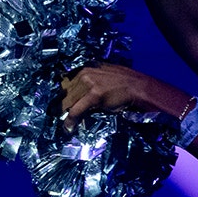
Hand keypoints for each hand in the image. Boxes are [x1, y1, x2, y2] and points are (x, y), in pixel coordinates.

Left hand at [60, 63, 184, 132]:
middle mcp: (85, 73)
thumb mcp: (103, 75)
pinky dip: (70, 121)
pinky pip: (75, 111)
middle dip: (61, 105)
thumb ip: (89, 80)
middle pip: (64, 92)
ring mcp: (89, 83)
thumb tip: (77, 92)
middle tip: (57, 115)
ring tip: (64, 124)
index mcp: (86, 67)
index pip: (65, 81)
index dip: (61, 94)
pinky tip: (68, 128)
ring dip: (65, 114)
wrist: (140, 87)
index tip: (59, 103)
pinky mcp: (93, 95)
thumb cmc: (124, 83)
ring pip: (68, 102)